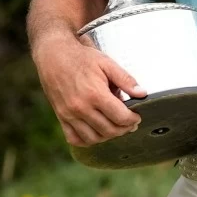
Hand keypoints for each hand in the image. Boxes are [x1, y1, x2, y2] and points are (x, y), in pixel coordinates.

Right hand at [32, 33, 146, 146]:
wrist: (54, 56)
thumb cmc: (82, 58)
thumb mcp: (107, 63)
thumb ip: (126, 80)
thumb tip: (142, 94)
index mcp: (95, 94)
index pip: (120, 117)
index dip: (133, 120)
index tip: (137, 116)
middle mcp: (81, 108)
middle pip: (109, 130)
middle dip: (124, 129)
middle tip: (130, 123)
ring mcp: (69, 115)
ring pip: (93, 138)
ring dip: (108, 136)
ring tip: (116, 126)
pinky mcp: (60, 117)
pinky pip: (75, 138)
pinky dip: (88, 140)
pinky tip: (97, 132)